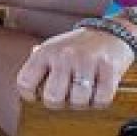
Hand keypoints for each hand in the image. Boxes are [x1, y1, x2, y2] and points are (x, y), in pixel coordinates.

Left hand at [14, 25, 136, 109]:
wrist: (110, 32)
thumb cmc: (77, 46)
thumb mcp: (52, 48)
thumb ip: (39, 66)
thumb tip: (26, 87)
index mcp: (46, 52)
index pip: (25, 82)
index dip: (30, 95)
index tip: (38, 95)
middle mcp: (64, 56)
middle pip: (52, 97)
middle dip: (59, 103)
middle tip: (65, 95)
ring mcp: (86, 62)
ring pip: (78, 101)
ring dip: (81, 102)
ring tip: (83, 91)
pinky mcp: (109, 69)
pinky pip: (101, 100)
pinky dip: (99, 101)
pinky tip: (98, 89)